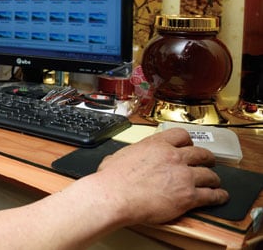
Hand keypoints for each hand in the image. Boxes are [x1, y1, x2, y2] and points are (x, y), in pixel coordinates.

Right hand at [95, 127, 228, 224]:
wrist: (115, 195)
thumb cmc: (112, 179)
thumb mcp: (118, 156)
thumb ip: (128, 154)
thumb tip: (120, 159)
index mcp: (156, 144)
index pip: (182, 136)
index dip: (188, 142)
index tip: (189, 146)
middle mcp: (173, 157)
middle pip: (201, 153)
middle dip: (206, 158)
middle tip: (207, 162)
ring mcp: (183, 176)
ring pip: (209, 174)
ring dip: (213, 179)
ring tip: (215, 182)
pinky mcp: (188, 196)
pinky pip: (211, 195)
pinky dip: (218, 196)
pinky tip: (220, 197)